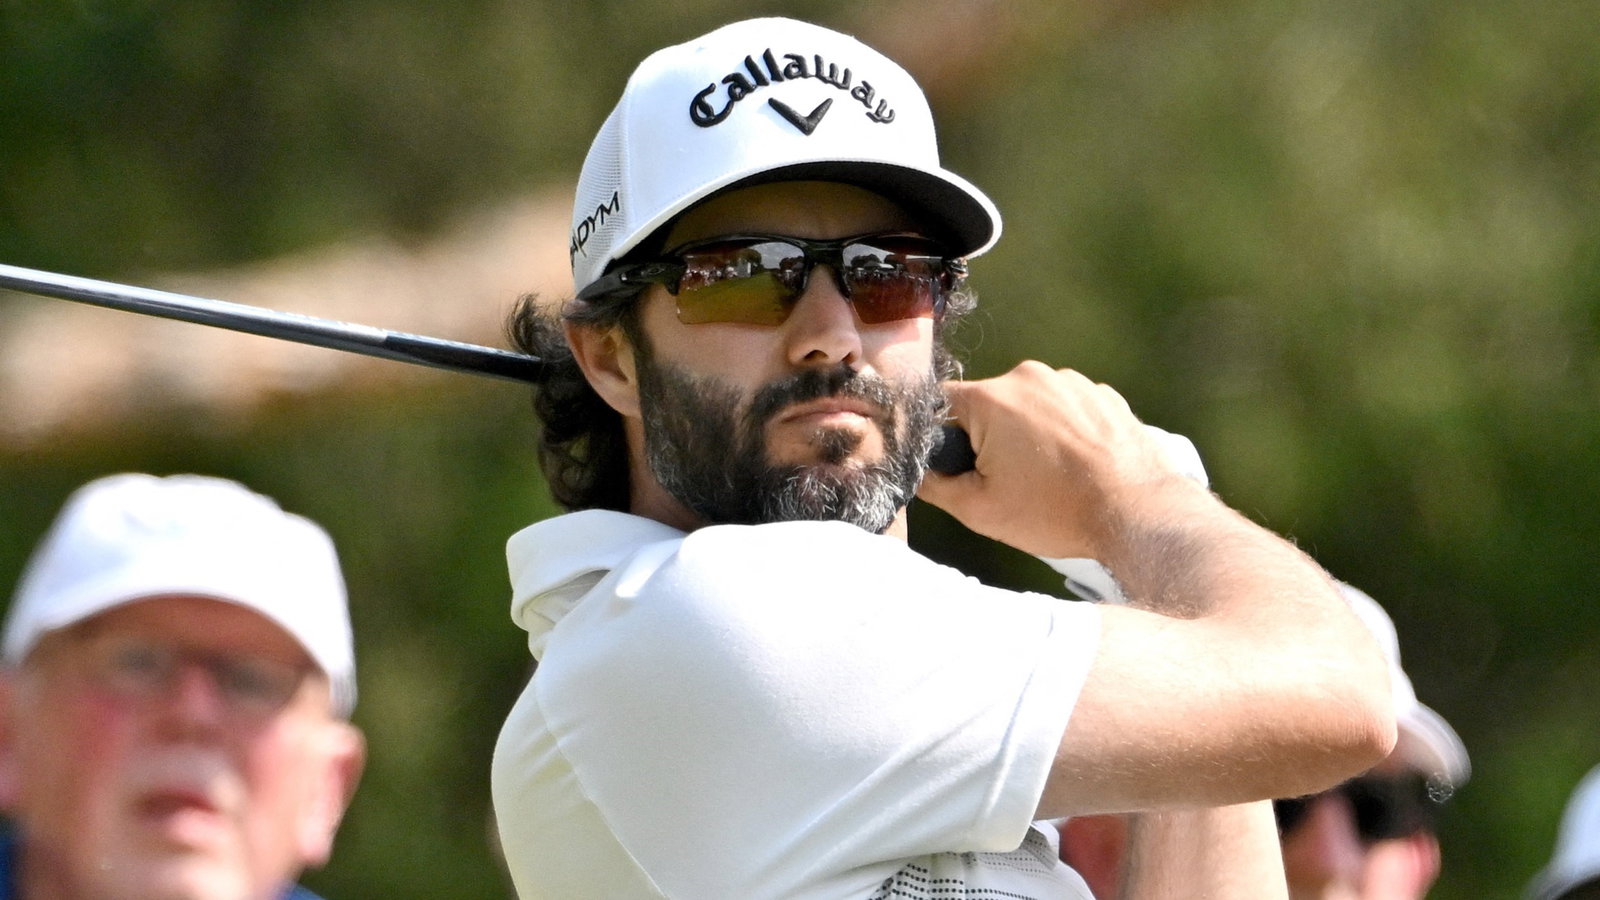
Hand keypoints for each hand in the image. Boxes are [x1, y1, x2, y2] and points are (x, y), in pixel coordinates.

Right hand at [917, 361, 1205, 558]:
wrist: (1138, 512)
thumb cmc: (1058, 513)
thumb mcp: (980, 510)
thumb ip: (934, 484)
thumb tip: (916, 469)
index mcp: (992, 398)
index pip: (940, 402)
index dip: (939, 435)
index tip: (957, 464)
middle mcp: (1030, 376)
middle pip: (986, 404)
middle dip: (988, 438)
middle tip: (1007, 481)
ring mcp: (1071, 381)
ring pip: (1027, 405)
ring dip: (1026, 434)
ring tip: (1047, 476)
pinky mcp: (1102, 393)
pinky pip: (1064, 407)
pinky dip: (1062, 432)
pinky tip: (1074, 466)